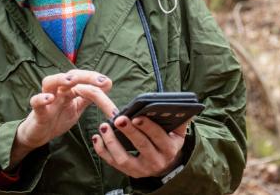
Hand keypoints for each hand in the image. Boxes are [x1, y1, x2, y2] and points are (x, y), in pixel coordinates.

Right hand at [10, 70, 116, 166]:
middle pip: (68, 76)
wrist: (38, 135)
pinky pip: (36, 102)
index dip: (94, 78)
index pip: (81, 78)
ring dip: (60, 79)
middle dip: (84, 76)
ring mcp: (47, 100)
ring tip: (71, 80)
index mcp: (68, 90)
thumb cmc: (57, 118)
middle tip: (99, 80)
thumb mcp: (77, 108)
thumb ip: (88, 97)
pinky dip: (41, 99)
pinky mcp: (37, 112)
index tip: (108, 82)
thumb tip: (107, 85)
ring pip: (49, 82)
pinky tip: (49, 99)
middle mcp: (57, 91)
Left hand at [72, 85, 189, 177]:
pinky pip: (113, 163)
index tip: (137, 117)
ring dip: (112, 142)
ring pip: (124, 159)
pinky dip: (103, 151)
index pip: (158, 137)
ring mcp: (141, 169)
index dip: (148, 127)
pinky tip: (97, 138)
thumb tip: (182, 107)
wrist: (165, 166)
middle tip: (119, 119)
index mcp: (169, 149)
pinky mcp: (129, 172)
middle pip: (141, 146)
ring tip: (104, 127)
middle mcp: (156, 161)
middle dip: (129, 132)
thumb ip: (180, 121)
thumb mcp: (178, 134)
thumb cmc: (169, 143)